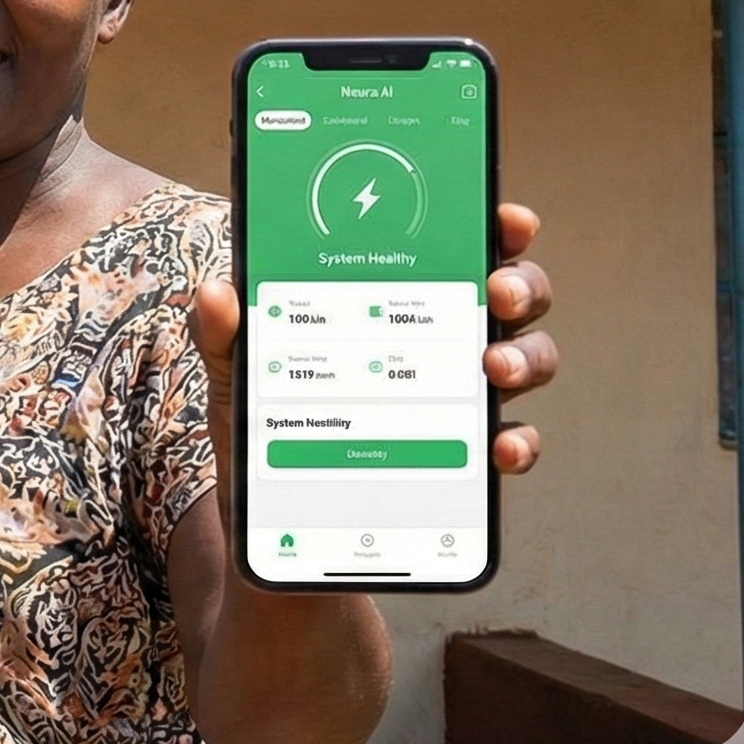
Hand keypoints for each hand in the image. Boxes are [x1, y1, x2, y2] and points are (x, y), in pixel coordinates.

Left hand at [194, 203, 562, 523]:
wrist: (268, 526)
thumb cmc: (260, 427)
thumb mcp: (233, 374)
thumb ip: (222, 333)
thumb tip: (218, 294)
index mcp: (387, 299)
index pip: (450, 247)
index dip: (488, 225)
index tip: (504, 217)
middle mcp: (435, 339)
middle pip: (507, 295)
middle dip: (519, 284)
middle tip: (498, 293)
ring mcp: (456, 397)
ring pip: (525, 360)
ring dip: (524, 357)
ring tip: (493, 367)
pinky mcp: (461, 457)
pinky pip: (510, 442)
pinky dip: (517, 442)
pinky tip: (500, 447)